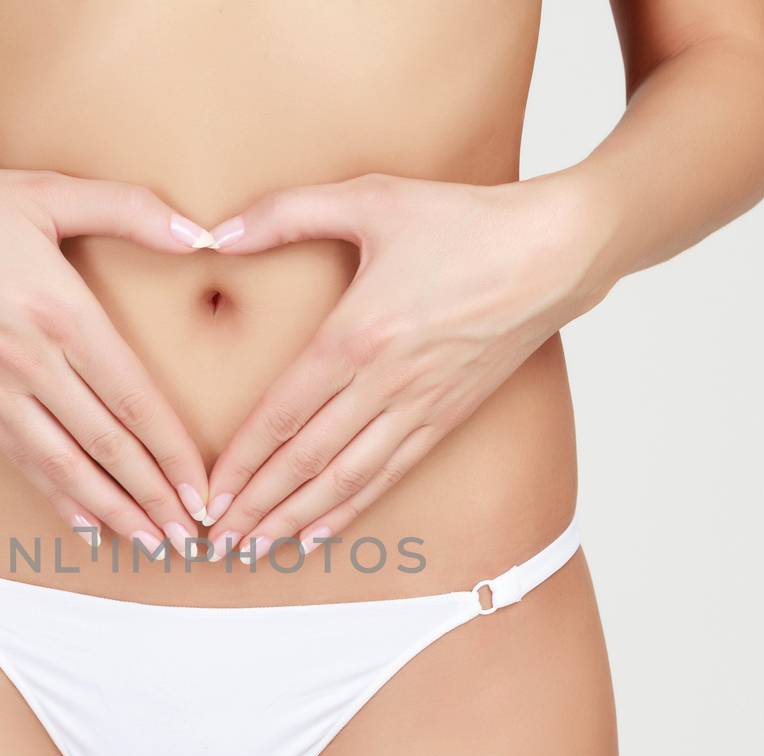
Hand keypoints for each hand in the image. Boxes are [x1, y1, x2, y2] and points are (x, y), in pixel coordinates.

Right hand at [0, 160, 220, 555]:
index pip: (132, 398)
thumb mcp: (45, 192)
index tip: (201, 488)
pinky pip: (23, 461)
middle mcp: (30, 364)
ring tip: (150, 544)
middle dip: (153, 497)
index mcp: (60, 313)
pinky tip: (86, 525)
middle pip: (106, 445)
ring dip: (112, 511)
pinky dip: (59, 498)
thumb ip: (129, 210)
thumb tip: (204, 233)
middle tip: (191, 536)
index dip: (171, 451)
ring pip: (64, 467)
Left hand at [200, 173, 608, 561]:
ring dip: (296, 519)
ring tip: (257, 550)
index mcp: (357, 335)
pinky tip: (319, 531)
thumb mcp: (371, 198)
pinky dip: (349, 509)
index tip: (209, 493)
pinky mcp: (445, 418)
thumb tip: (214, 233)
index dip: (242, 461)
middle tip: (216, 540)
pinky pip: (388, 475)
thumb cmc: (464, 221)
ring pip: (345, 479)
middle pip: (306, 460)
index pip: (283, 414)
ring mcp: (418, 407)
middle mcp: (385, 383)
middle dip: (257, 505)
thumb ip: (286, 213)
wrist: (554, 254)